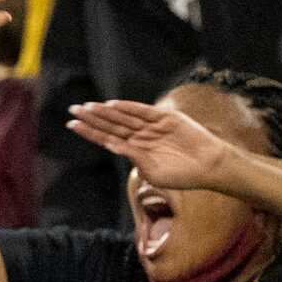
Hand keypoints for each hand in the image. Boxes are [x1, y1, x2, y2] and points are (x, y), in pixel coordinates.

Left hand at [64, 98, 233, 190]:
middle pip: (112, 124)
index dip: (90, 131)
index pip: (107, 138)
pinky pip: (143, 111)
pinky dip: (128, 107)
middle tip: (72, 110)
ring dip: (106, 112)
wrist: (209, 166)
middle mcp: (141, 136)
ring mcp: (153, 126)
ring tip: (87, 107)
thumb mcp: (154, 172)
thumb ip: (134, 157)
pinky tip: (111, 105)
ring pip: (124, 117)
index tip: (72, 125)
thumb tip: (111, 145)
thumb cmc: (183, 176)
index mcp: (135, 150)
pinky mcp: (166, 118)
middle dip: (92, 118)